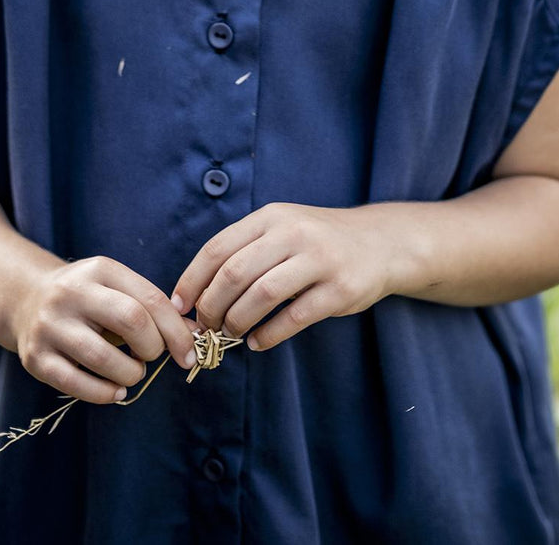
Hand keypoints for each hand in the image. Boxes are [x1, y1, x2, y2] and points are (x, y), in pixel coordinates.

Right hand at [11, 255, 198, 402]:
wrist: (26, 299)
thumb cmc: (88, 298)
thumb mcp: (117, 289)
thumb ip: (153, 309)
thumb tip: (194, 335)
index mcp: (100, 269)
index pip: (149, 300)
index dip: (176, 331)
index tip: (189, 354)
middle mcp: (72, 292)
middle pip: (130, 321)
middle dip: (152, 347)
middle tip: (151, 356)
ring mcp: (50, 325)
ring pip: (103, 357)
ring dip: (130, 373)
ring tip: (133, 373)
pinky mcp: (35, 357)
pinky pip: (76, 384)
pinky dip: (104, 393)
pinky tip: (115, 390)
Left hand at [171, 202, 398, 352]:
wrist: (379, 242)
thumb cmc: (317, 240)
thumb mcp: (282, 229)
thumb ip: (245, 252)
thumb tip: (197, 294)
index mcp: (272, 216)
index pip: (218, 248)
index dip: (192, 280)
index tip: (179, 306)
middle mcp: (294, 233)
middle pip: (235, 273)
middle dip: (211, 306)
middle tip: (205, 327)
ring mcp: (319, 260)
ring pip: (262, 296)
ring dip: (237, 322)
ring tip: (230, 334)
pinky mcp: (339, 290)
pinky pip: (293, 317)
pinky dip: (268, 335)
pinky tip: (257, 342)